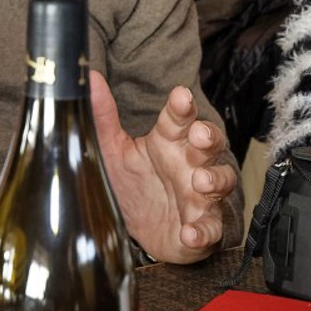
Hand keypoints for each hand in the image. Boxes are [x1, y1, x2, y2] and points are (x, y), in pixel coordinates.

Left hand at [89, 73, 236, 262]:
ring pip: (221, 180)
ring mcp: (200, 196)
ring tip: (200, 181)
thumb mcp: (113, 151)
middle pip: (209, 143)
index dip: (182, 106)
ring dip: (214, 179)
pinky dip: (203, 231)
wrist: (142, 231)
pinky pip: (210, 229)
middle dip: (208, 137)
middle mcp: (190, 164)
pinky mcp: (203, 227)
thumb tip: (89, 78)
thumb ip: (103, 117)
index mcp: (169, 142)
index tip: (180, 96)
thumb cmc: (135, 184)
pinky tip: (190, 232)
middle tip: (199, 135)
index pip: (179, 118)